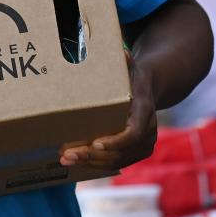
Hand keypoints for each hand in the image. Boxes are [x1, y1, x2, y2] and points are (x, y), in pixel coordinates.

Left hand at [59, 51, 156, 169]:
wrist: (149, 89)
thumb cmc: (134, 76)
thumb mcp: (131, 67)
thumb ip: (126, 63)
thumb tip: (122, 53)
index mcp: (146, 111)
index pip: (134, 133)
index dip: (116, 142)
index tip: (95, 143)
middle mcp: (149, 132)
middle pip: (121, 152)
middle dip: (92, 155)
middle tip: (68, 155)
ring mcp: (144, 145)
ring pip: (117, 161)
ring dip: (90, 163)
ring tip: (66, 159)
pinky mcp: (136, 152)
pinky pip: (117, 163)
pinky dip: (96, 164)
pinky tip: (76, 161)